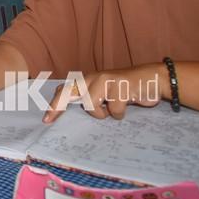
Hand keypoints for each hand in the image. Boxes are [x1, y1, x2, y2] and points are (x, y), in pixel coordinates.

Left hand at [43, 64, 163, 123]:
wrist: (152, 79)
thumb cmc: (125, 90)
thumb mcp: (105, 93)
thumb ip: (89, 98)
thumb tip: (70, 109)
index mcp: (88, 80)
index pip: (66, 89)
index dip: (55, 103)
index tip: (47, 120)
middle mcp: (93, 78)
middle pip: (69, 93)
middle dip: (58, 106)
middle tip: (50, 119)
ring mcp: (106, 80)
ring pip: (91, 104)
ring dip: (103, 113)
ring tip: (113, 109)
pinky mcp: (119, 86)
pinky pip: (114, 109)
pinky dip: (119, 113)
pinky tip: (127, 104)